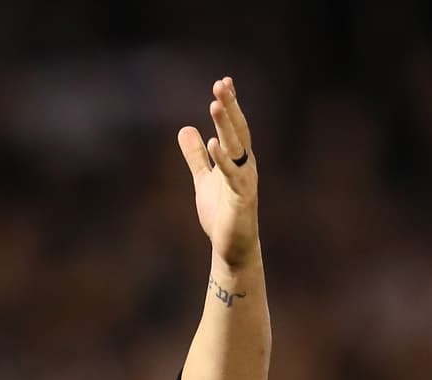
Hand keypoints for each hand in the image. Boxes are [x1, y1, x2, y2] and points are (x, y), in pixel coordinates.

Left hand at [177, 77, 258, 268]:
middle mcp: (245, 165)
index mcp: (237, 159)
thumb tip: (186, 129)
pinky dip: (224, 159)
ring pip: (237, 147)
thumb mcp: (203, 179)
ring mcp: (244, 181)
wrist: (232, 247)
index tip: (222, 82)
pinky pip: (233, 175)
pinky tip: (214, 143)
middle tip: (221, 84)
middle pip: (237, 130)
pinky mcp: (241, 199)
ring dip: (226, 126)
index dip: (229, 105)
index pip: (233, 127)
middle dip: (230, 107)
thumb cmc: (221, 213)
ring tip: (216, 104)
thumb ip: (196, 156)